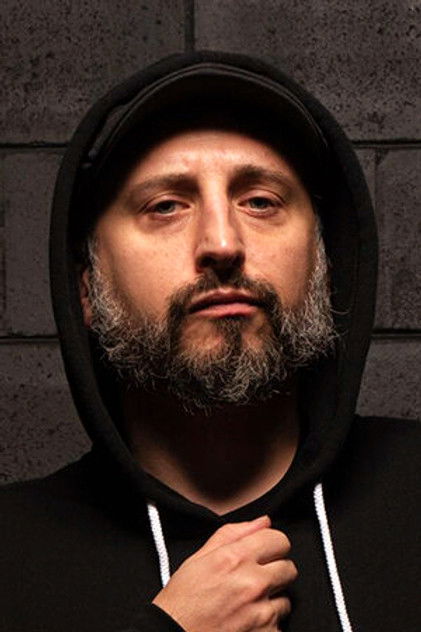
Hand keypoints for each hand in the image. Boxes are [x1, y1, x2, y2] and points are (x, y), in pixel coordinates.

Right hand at [153, 515, 296, 631]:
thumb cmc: (182, 602)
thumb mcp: (199, 558)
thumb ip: (233, 534)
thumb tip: (261, 522)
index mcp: (236, 559)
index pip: (279, 540)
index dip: (272, 545)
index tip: (266, 552)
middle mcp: (252, 583)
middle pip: (289, 568)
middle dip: (275, 572)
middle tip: (255, 581)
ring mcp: (261, 613)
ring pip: (287, 599)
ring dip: (272, 601)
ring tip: (248, 605)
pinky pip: (280, 625)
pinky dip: (267, 625)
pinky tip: (247, 622)